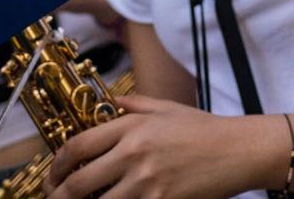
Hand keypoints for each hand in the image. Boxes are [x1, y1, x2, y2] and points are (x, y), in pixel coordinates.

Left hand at [47, 95, 264, 198]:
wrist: (239, 151)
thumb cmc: (206, 130)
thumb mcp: (169, 108)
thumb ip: (135, 105)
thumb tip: (112, 105)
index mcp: (132, 128)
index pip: (78, 147)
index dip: (57, 165)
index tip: (54, 175)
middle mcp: (134, 155)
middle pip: (78, 184)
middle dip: (59, 196)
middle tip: (55, 198)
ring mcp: (146, 183)